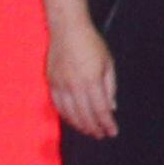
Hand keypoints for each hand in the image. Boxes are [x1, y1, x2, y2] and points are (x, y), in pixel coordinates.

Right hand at [44, 17, 117, 139]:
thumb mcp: (108, 63)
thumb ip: (110, 87)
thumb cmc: (91, 44)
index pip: (100, 110)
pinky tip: (73, 120)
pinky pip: (57, 105)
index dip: (106, 124)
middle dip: (94, 128)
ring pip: (69, 113)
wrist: (67, 29)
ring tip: (89, 131)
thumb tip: (111, 108)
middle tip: (101, 135)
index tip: (112, 132)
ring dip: (80, 125)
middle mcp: (74, 86)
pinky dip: (66, 116)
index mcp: (91, 80)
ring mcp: (60, 85)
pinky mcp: (51, 82)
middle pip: (84, 115)